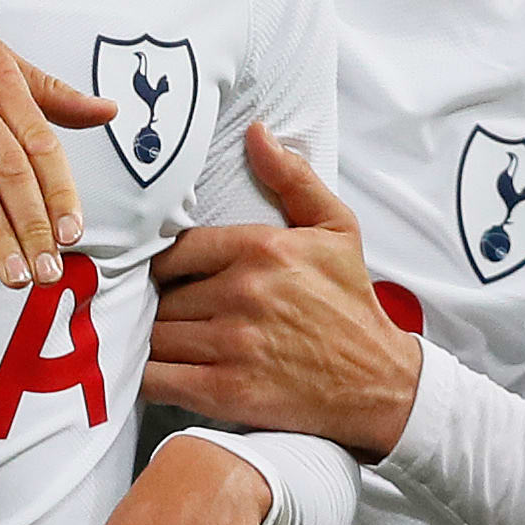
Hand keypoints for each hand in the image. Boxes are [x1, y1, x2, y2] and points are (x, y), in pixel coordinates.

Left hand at [141, 122, 421, 457]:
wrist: (379, 381)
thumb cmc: (351, 304)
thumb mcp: (336, 229)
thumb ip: (293, 179)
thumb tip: (257, 133)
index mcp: (262, 249)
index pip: (175, 250)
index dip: (165, 266)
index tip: (170, 279)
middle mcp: (243, 293)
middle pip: (161, 295)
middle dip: (159, 304)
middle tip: (163, 312)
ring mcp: (232, 345)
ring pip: (155, 335)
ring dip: (150, 340)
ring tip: (160, 341)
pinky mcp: (225, 392)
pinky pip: (157, 379)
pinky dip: (146, 376)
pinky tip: (153, 372)